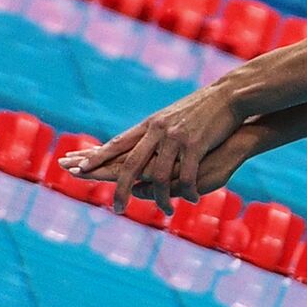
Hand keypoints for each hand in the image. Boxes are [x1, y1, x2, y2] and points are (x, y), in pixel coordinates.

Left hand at [56, 90, 245, 214]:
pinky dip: (187, 190)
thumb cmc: (202, 108)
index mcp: (150, 125)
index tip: (77, 168)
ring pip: (159, 175)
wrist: (228, 96)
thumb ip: (155, 132)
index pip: (117, 143)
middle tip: (115, 208)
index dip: (97, 157)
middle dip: (120, 188)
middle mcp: (157, 131)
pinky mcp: (195, 144)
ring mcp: (175, 138)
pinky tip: (190, 199)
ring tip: (165, 210)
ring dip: (161, 198)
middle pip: (130, 164)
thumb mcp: (172, 117)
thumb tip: (140, 143)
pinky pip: (186, 175)